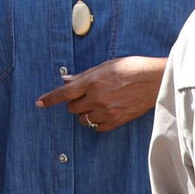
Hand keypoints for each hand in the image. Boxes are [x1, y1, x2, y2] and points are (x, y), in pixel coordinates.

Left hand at [36, 56, 165, 131]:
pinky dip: (98, 121)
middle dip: (75, 102)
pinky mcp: (117, 121)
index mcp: (92, 82)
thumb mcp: (106, 66)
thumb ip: (84, 75)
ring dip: (86, 113)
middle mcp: (97, 98)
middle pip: (73, 108)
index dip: (49, 99)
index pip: (64, 93)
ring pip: (84, 119)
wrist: (155, 80)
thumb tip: (65, 80)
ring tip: (98, 103)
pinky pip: (98, 127)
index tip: (39, 103)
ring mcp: (107, 112)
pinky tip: (106, 112)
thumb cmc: (131, 68)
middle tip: (87, 95)